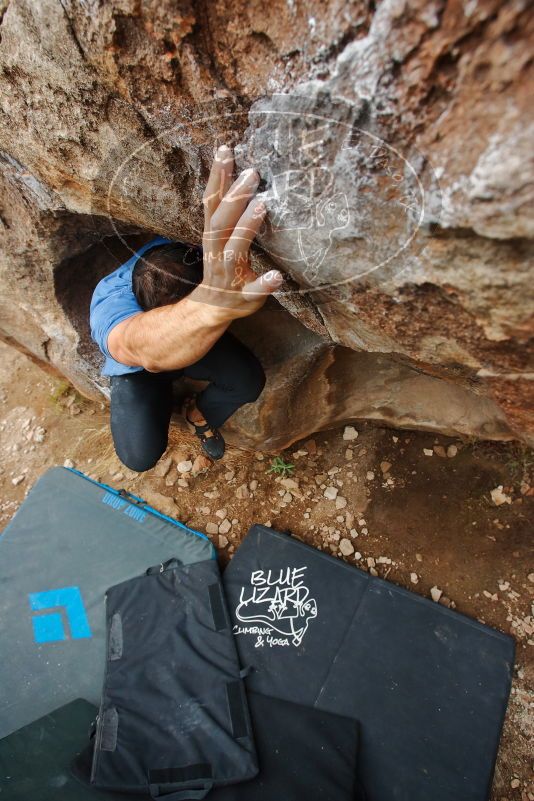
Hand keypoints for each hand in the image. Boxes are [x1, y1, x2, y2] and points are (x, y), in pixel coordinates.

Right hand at [190, 145, 282, 320]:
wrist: (212, 308)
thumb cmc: (223, 265)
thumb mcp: (221, 235)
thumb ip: (228, 208)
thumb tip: (236, 169)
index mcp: (213, 236)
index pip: (211, 203)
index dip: (217, 177)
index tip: (226, 150)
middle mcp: (217, 252)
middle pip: (221, 222)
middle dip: (234, 197)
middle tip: (252, 173)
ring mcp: (230, 275)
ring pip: (233, 251)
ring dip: (246, 228)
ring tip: (262, 206)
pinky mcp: (245, 296)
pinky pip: (253, 290)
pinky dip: (264, 283)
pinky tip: (277, 276)